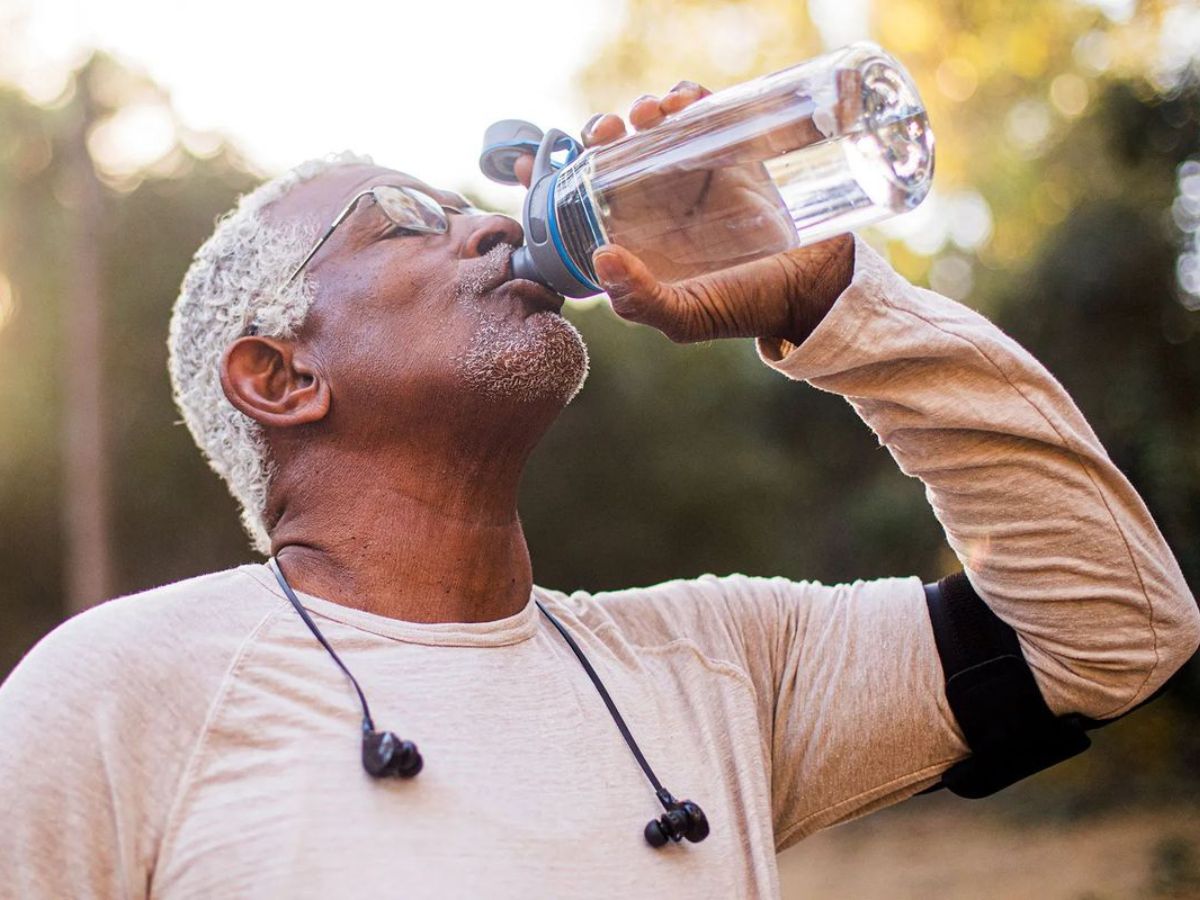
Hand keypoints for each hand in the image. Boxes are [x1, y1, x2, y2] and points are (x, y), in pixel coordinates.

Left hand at [578, 82, 854, 344]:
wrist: (813, 285)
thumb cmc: (746, 306)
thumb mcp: (686, 316)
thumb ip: (639, 300)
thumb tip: (602, 256)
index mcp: (636, 237)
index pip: (588, 197)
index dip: (568, 173)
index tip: (563, 161)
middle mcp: (659, 201)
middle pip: (615, 152)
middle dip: (604, 130)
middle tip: (613, 130)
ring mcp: (694, 173)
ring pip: (654, 126)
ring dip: (643, 109)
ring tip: (652, 115)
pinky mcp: (731, 150)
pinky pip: (702, 111)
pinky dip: (687, 96)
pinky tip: (683, 104)